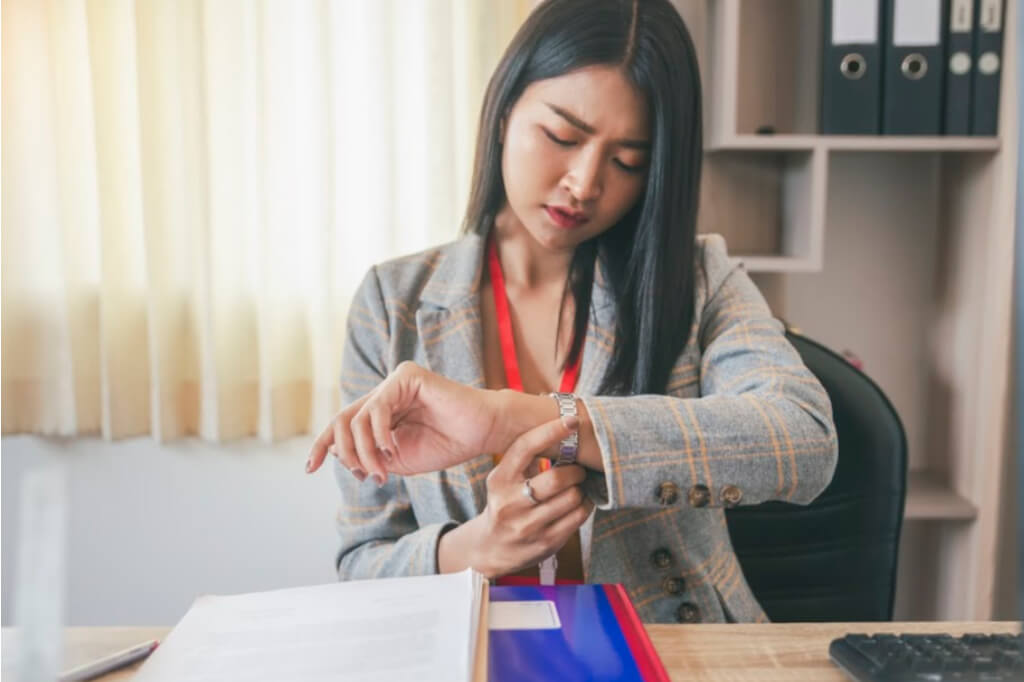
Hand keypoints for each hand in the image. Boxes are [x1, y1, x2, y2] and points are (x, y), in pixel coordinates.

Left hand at [306, 362, 504, 482]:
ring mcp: (394, 382)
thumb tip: (335, 452)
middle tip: (365, 475)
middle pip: (342, 421)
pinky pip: (377, 407)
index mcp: (381, 412)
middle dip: (344, 453)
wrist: (482, 433)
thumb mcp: (396, 460)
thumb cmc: (445, 445)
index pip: (341, 425)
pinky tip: (392, 449)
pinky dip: (379, 434)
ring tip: (382, 471)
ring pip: (357, 419)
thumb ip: (366, 455)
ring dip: (365, 452)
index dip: (322, 445)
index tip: (309, 469)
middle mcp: (383, 393)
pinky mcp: (407, 376)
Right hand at [438, 414, 592, 577]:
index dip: (551, 431)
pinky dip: (585, 506)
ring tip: (578, 487)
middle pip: (556, 478)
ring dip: (581, 489)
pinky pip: (577, 518)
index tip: (572, 420)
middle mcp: (510, 504)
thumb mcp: (504, 479)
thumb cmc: (505, 503)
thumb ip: (525, 457)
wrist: (491, 548)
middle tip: (578, 469)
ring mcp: (528, 526)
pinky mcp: (545, 543)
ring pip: (571, 498)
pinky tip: (580, 502)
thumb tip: (558, 426)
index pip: (525, 448)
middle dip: (575, 470)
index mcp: (499, 481)